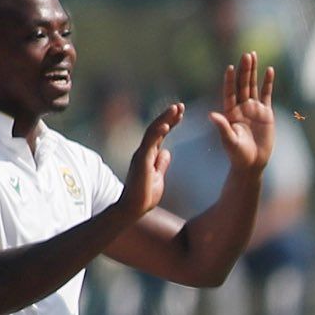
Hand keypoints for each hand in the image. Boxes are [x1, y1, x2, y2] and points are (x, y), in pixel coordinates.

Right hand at [118, 102, 182, 218]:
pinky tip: (166, 124)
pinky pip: (149, 144)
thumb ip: (161, 164)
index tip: (180, 113)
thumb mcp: (159, 177)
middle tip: (180, 105)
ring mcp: (141, 155)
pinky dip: (157, 133)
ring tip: (176, 108)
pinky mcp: (141, 161)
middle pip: (156, 129)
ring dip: (164, 119)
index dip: (170, 122)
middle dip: (168, 116)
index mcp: (149, 155)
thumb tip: (167, 152)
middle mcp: (144, 151)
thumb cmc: (145, 196)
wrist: (133, 209)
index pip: (160, 134)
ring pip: (152, 132)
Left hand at [209, 50, 275, 173]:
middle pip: (242, 84)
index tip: (229, 67)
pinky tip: (269, 70)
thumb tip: (212, 115)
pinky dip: (268, 82)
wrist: (252, 163)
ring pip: (253, 85)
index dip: (229, 80)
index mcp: (230, 112)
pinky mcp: (266, 113)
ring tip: (253, 55)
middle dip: (244, 70)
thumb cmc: (238, 155)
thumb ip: (222, 127)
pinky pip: (267, 94)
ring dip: (253, 71)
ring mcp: (253, 109)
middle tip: (246, 54)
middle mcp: (241, 107)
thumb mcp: (229, 141)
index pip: (229, 92)